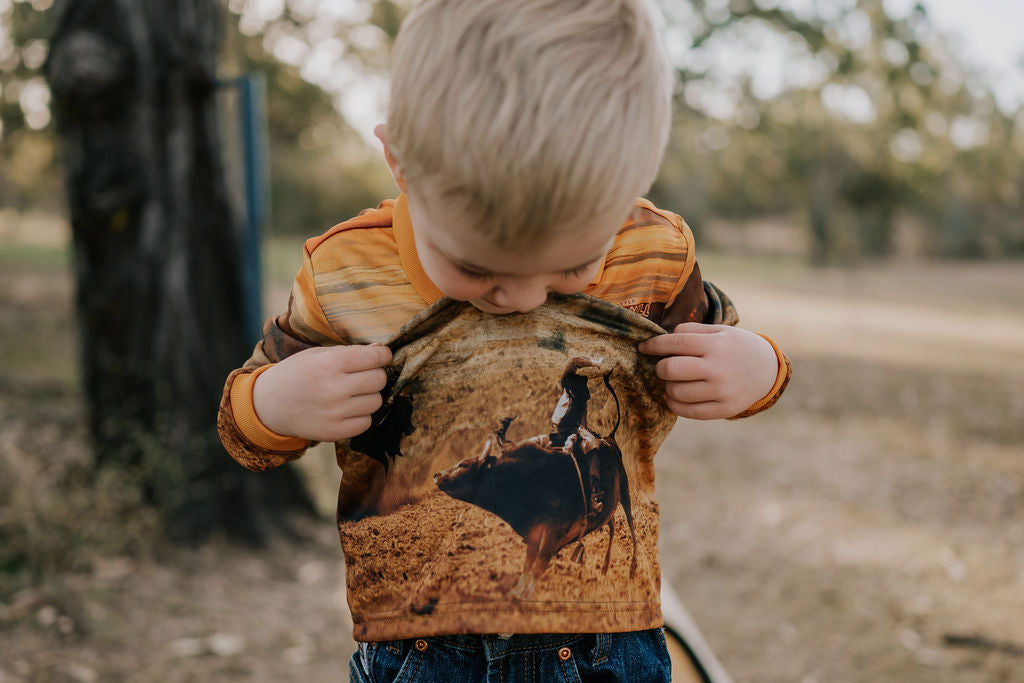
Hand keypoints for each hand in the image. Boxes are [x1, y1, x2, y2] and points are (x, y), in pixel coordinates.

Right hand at [252, 344, 391, 440]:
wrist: (268, 404)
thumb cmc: (297, 373)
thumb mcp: (318, 354)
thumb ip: (351, 351)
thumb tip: (381, 349)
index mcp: (330, 363)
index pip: (376, 357)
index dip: (382, 355)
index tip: (380, 356)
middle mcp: (334, 388)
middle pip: (380, 380)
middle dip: (375, 375)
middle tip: (361, 376)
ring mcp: (335, 412)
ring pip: (376, 402)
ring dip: (368, 396)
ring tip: (351, 393)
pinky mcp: (334, 432)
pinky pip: (366, 423)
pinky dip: (361, 416)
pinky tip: (346, 409)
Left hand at [638, 323, 777, 419]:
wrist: (768, 369)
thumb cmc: (735, 346)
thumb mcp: (719, 331)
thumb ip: (691, 331)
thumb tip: (661, 338)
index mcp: (716, 344)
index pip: (674, 343)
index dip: (653, 345)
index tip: (643, 347)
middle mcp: (718, 368)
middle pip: (671, 369)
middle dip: (660, 367)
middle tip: (664, 366)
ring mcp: (722, 391)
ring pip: (676, 392)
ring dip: (667, 386)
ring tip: (673, 381)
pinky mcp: (724, 409)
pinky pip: (688, 412)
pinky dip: (674, 404)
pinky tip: (673, 396)